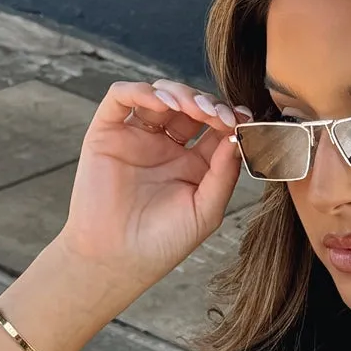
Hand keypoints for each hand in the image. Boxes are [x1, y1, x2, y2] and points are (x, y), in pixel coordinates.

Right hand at [58, 78, 248, 296]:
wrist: (117, 260)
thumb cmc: (163, 243)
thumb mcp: (205, 210)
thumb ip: (224, 172)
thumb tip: (239, 136)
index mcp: (193, 163)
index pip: (215, 127)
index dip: (229, 117)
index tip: (243, 119)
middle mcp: (166, 146)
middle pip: (190, 105)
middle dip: (207, 103)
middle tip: (217, 115)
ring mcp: (137, 137)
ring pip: (160, 94)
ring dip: (180, 93)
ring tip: (192, 108)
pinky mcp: (107, 133)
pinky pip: (121, 97)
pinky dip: (141, 91)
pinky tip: (161, 102)